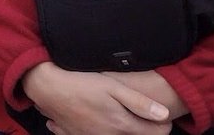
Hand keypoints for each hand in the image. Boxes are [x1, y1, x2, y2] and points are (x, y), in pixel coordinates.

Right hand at [22, 62, 172, 134]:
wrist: (48, 87)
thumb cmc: (82, 83)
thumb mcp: (113, 86)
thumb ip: (140, 103)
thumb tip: (165, 114)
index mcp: (121, 125)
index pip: (156, 133)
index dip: (163, 122)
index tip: (161, 112)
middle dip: (144, 126)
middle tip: (139, 109)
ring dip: (121, 128)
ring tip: (117, 110)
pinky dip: (99, 131)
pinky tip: (95, 119)